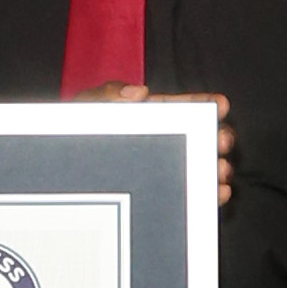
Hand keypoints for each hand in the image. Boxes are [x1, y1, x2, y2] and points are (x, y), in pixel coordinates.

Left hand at [72, 82, 235, 208]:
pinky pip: (190, 193)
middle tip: (222, 141)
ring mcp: (167, 167)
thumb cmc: (73, 136)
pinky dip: (207, 193)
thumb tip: (139, 93)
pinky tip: (217, 193)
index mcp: (152, 116)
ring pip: (200, 165)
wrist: (64, 172)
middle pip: (201, 136)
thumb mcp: (86, 109)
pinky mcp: (165, 193)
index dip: (205, 103)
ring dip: (215, 168)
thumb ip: (108, 95)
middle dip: (217, 137)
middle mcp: (166, 141)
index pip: (184, 107)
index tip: (221, 104)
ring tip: (221, 171)